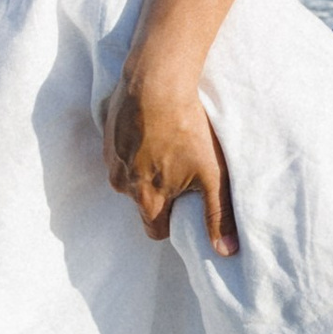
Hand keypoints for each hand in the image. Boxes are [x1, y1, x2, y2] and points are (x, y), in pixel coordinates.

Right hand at [101, 54, 236, 253]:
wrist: (156, 81)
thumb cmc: (187, 128)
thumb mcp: (212, 175)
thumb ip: (217, 215)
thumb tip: (225, 253)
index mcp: (146, 199)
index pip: (156, 230)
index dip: (173, 222)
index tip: (187, 206)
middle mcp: (122, 184)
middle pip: (143, 202)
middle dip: (161, 194)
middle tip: (183, 171)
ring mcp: (111, 158)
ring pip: (130, 177)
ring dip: (146, 168)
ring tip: (168, 147)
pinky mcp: (107, 135)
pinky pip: (121, 152)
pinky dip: (136, 147)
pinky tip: (154, 130)